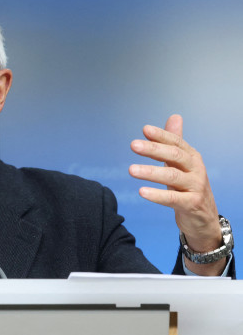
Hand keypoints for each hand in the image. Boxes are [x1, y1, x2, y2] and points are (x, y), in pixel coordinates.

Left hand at [129, 114, 224, 273]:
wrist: (203, 218)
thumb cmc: (188, 187)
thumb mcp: (182, 163)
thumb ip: (175, 142)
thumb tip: (174, 116)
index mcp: (192, 157)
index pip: (176, 142)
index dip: (161, 135)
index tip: (144, 129)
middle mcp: (196, 169)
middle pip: (174, 156)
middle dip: (153, 149)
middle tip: (133, 145)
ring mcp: (195, 187)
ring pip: (172, 176)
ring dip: (150, 172)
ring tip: (131, 169)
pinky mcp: (191, 204)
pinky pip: (172, 199)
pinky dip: (157, 195)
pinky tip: (141, 192)